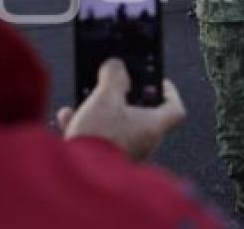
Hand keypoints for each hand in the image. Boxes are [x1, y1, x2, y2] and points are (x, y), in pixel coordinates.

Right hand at [56, 60, 185, 160]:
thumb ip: (114, 75)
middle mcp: (144, 144)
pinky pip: (100, 141)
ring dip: (102, 111)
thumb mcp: (105, 96)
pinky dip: (88, 127)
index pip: (175, 109)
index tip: (158, 81)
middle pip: (144, 116)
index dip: (170, 92)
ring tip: (85, 100)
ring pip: (118, 127)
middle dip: (127, 99)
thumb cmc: (99, 137)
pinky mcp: (106, 164)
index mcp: (153, 127)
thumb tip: (116, 66)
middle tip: (116, 86)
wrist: (78, 178)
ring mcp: (126, 156)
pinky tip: (68, 117)